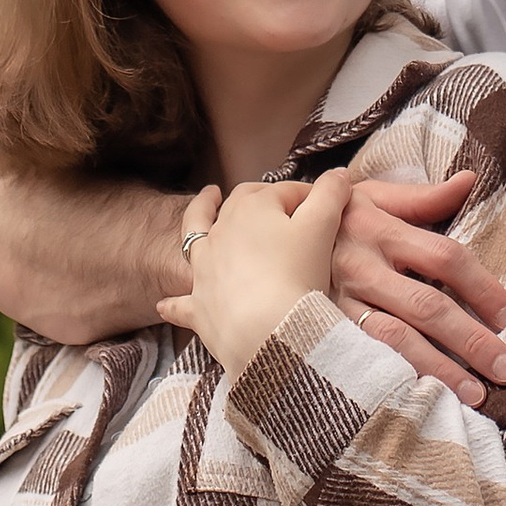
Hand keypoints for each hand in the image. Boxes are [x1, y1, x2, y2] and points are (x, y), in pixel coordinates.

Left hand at [161, 168, 353, 378]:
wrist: (266, 332)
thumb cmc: (296, 275)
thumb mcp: (322, 228)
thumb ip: (331, 195)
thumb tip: (340, 174)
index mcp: (251, 208)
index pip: (286, 192)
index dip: (311, 196)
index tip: (330, 206)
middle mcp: (220, 231)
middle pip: (241, 204)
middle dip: (260, 199)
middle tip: (281, 205)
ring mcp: (204, 268)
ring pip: (197, 234)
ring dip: (200, 214)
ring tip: (205, 200)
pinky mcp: (199, 306)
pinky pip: (182, 302)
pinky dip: (176, 302)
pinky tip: (165, 303)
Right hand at [331, 173, 505, 403]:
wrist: (261, 237)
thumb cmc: (331, 219)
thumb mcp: (370, 197)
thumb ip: (422, 197)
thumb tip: (471, 180)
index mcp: (380, 230)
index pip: (444, 256)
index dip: (481, 286)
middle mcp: (362, 267)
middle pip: (426, 306)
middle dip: (471, 340)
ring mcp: (338, 303)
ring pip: (395, 341)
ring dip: (438, 370)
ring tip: (474, 395)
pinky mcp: (320, 331)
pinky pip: (362, 360)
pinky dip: (393, 382)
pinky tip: (420, 402)